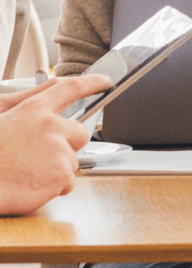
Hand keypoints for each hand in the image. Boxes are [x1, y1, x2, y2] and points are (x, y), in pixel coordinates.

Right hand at [0, 75, 111, 215]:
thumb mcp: (1, 114)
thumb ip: (28, 101)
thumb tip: (54, 86)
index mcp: (33, 110)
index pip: (69, 89)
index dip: (91, 83)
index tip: (105, 81)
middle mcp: (50, 126)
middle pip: (80, 133)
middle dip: (67, 144)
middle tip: (39, 154)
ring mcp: (58, 150)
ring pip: (72, 160)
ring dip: (56, 168)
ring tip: (27, 170)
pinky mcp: (62, 174)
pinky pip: (68, 182)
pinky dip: (53, 186)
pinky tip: (32, 183)